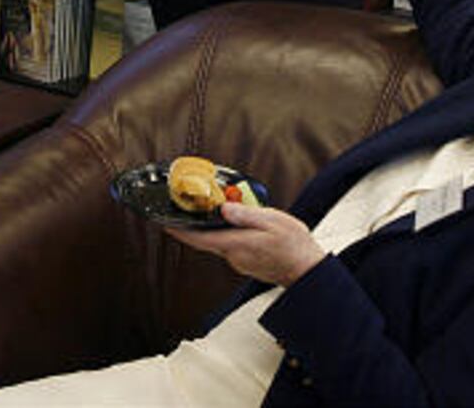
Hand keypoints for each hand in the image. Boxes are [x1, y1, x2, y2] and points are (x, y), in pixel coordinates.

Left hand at [167, 204, 326, 287]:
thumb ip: (246, 215)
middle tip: (204, 203)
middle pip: (210, 237)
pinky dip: (234, 233)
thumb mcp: (271, 221)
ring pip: (222, 240)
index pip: (199, 239)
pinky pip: (233, 245)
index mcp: (236, 244)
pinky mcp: (247, 263)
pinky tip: (247, 224)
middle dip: (204, 221)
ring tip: (234, 208)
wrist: (308, 271)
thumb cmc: (294, 247)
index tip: (165, 223)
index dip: (180, 232)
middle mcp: (234, 256)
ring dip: (223, 226)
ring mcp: (240, 262)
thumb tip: (224, 209)